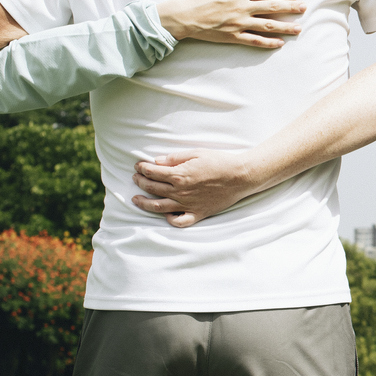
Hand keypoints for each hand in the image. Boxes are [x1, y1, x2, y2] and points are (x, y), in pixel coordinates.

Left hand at [130, 151, 263, 226]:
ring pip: (158, 207)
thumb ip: (175, 158)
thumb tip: (158, 161)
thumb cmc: (220, 162)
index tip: (138, 165)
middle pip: (152, 188)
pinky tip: (165, 214)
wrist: (240, 176)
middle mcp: (180, 192)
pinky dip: (169, 219)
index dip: (142, 168)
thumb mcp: (196, 153)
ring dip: (144, 203)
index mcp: (179, 175)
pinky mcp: (198, 213)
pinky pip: (179, 221)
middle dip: (140, 181)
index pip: (152, 172)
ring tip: (136, 199)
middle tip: (136, 177)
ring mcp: (188, 204)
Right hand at [157, 0, 303, 47]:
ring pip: (267, 26)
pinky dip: (268, 43)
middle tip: (304, 8)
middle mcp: (242, 8)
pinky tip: (280, 43)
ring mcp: (239, 24)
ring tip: (299, 28)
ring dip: (285, 27)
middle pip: (272, 8)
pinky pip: (254, 41)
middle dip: (290, 8)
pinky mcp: (233, 36)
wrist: (182, 16)